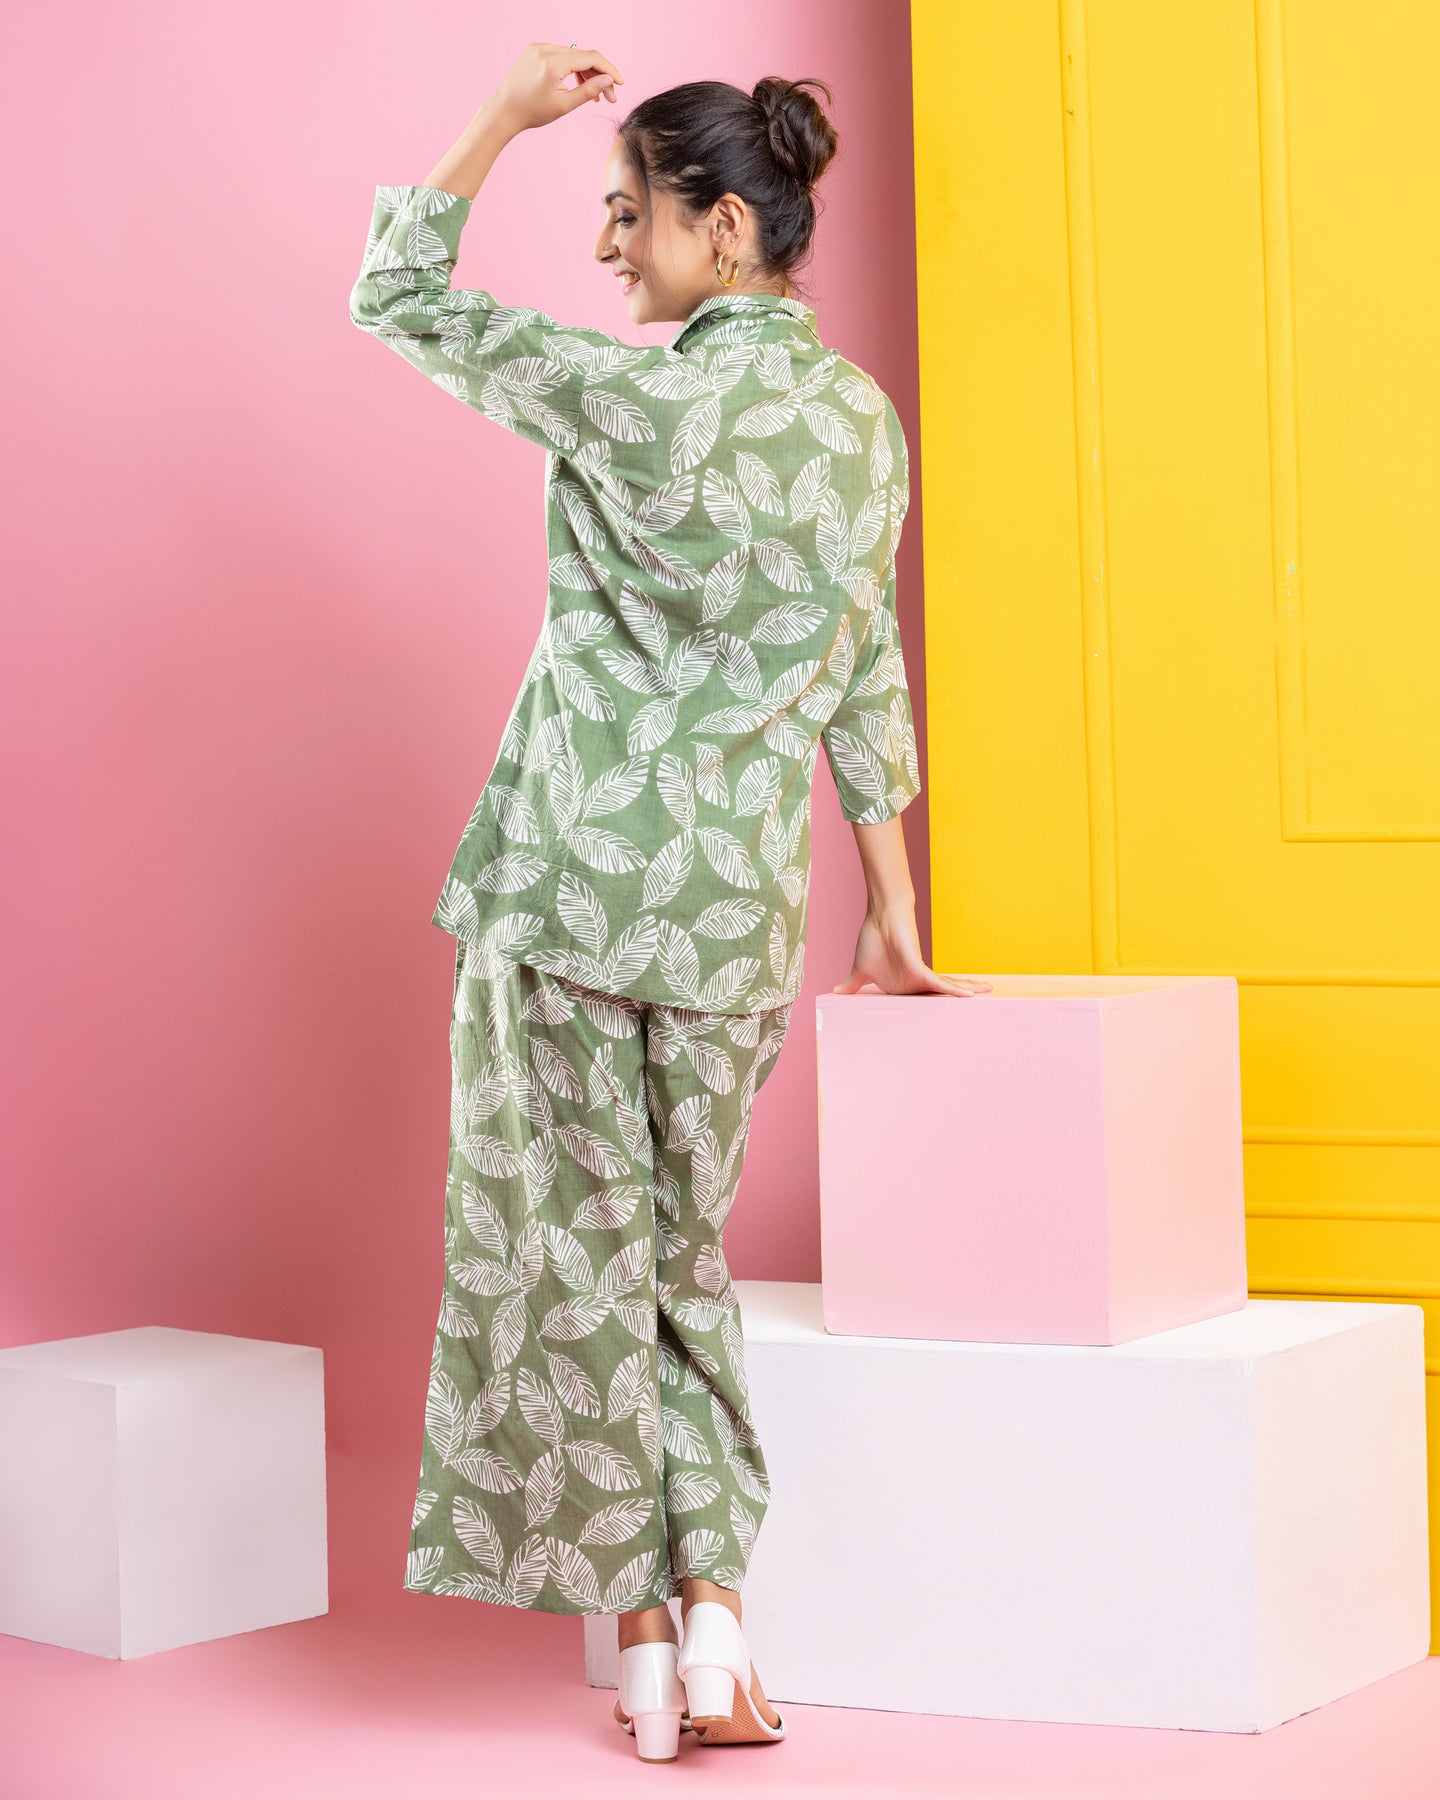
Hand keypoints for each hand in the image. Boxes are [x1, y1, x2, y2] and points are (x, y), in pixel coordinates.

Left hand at [489, 41, 623, 131]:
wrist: (504, 110)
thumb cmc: (532, 111)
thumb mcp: (564, 105)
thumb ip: (589, 91)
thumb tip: (609, 81)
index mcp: (553, 61)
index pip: (591, 58)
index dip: (609, 70)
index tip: (621, 83)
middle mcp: (546, 48)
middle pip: (583, 56)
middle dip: (599, 75)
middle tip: (610, 97)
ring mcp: (539, 47)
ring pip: (573, 56)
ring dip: (587, 72)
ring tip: (596, 95)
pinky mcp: (535, 50)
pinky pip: (561, 56)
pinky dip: (572, 69)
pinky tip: (579, 84)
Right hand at [832, 907, 991, 997]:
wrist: (879, 918)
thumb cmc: (873, 940)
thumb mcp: (860, 971)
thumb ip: (852, 984)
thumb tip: (835, 992)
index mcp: (904, 986)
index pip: (922, 1001)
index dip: (935, 1010)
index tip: (947, 1023)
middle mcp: (916, 983)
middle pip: (941, 995)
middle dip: (960, 1000)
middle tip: (980, 1008)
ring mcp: (921, 976)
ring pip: (948, 989)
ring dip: (968, 991)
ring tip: (989, 992)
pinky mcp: (922, 970)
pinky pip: (941, 985)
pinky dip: (955, 991)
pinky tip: (972, 996)